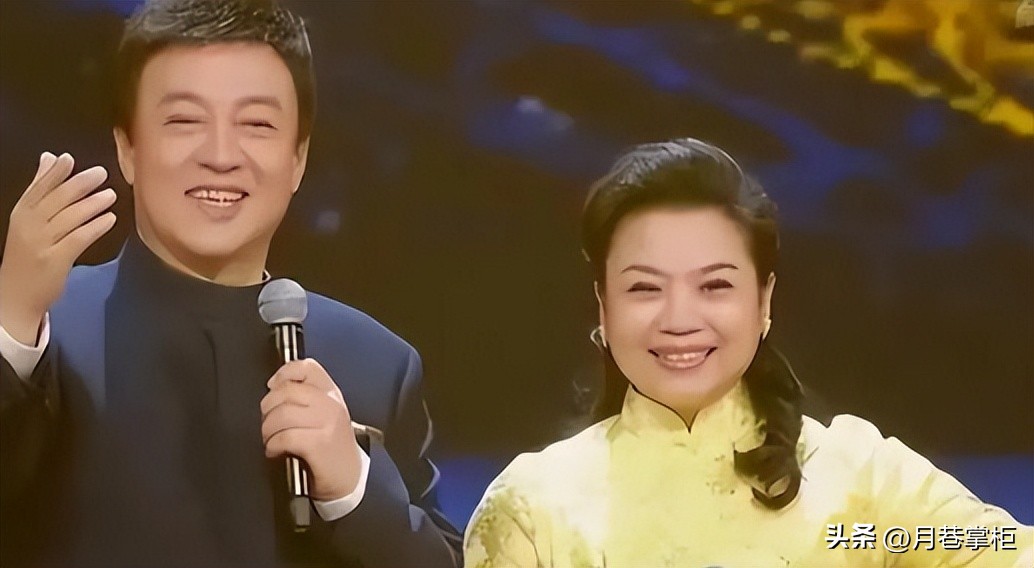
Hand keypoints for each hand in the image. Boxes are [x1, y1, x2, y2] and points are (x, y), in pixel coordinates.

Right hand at [0, 152, 115, 344]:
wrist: (15, 296)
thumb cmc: (26, 255)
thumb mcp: (27, 220)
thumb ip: (41, 190)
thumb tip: (50, 157)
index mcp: (22, 213)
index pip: (39, 187)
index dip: (55, 172)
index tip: (69, 158)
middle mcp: (29, 225)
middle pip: (56, 199)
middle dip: (79, 184)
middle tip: (101, 173)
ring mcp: (42, 243)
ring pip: (69, 217)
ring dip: (92, 204)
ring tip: (111, 195)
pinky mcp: (55, 260)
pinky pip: (78, 239)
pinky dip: (95, 227)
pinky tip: (109, 219)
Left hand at [260, 358, 362, 500]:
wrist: (351, 478)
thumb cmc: (332, 448)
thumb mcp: (325, 415)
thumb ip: (305, 398)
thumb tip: (274, 388)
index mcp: (331, 393)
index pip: (306, 368)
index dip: (283, 374)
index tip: (273, 387)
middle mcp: (331, 404)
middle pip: (285, 392)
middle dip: (268, 409)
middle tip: (269, 423)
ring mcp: (327, 423)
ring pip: (281, 415)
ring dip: (267, 430)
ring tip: (271, 439)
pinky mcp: (320, 444)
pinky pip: (284, 437)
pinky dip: (273, 446)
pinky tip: (275, 451)